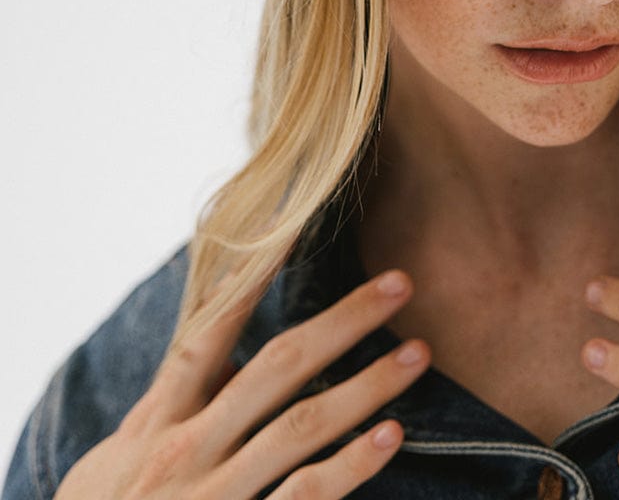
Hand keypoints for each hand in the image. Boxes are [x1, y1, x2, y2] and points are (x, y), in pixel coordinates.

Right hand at [55, 268, 430, 499]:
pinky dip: (349, 467)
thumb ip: (175, 402)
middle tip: (401, 283)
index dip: (251, 277)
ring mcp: (213, 496)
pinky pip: (303, 497)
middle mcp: (186, 449)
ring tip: (418, 353)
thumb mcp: (122, 456)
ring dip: (367, 387)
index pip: (208, 332)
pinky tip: (391, 436)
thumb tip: (231, 353)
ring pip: (300, 427)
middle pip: (277, 367)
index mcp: (160, 419)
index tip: (295, 224)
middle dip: (344, 322)